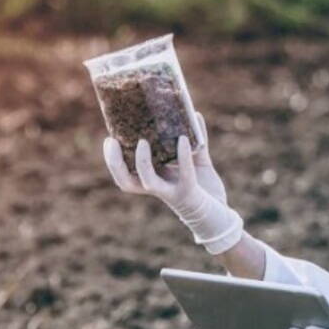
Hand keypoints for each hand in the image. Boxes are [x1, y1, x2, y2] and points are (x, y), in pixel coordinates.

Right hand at [102, 130, 242, 253]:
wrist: (220, 215)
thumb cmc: (205, 188)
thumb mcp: (198, 160)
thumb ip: (196, 140)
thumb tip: (194, 114)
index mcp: (155, 180)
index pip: (125, 175)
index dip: (113, 161)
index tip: (109, 140)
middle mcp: (158, 188)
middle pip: (126, 182)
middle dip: (115, 163)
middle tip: (112, 142)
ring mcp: (172, 192)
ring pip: (147, 182)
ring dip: (141, 163)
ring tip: (142, 142)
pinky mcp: (189, 193)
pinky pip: (184, 173)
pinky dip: (183, 155)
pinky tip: (183, 139)